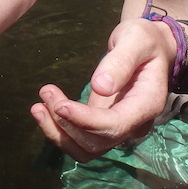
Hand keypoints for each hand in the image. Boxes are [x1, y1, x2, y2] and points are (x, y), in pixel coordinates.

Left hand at [30, 18, 174, 161]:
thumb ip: (121, 61)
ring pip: (86, 149)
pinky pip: (79, 139)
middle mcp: (134, 124)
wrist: (150, 47)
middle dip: (67, 124)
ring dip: (58, 133)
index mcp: (147, 104)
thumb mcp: (136, 39)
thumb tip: (100, 87)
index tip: (60, 105)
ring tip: (38, 106)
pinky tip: (42, 110)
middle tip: (46, 92)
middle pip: (97, 143)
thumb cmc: (144, 39)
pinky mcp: (102, 125)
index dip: (86, 121)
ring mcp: (118, 128)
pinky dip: (59, 130)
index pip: (115, 125)